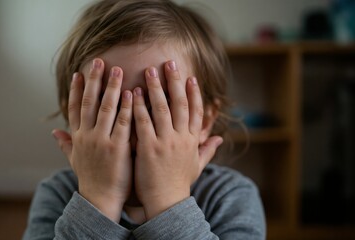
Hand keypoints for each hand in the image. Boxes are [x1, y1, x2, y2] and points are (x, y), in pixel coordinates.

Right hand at [52, 59, 132, 221]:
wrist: (100, 200)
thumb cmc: (90, 179)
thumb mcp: (74, 160)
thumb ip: (66, 144)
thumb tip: (53, 132)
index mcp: (78, 137)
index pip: (75, 108)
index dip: (75, 89)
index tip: (79, 73)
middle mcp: (87, 136)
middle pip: (88, 102)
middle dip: (93, 80)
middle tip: (99, 61)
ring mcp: (102, 141)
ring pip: (105, 108)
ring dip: (111, 88)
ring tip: (117, 70)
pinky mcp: (117, 148)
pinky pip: (123, 123)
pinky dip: (127, 108)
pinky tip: (131, 93)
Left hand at [133, 60, 222, 219]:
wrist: (166, 203)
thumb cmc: (179, 184)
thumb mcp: (197, 166)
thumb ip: (207, 149)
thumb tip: (220, 139)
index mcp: (192, 141)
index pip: (196, 111)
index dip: (194, 93)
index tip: (190, 76)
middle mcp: (181, 138)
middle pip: (181, 104)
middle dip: (175, 81)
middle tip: (170, 62)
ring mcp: (165, 142)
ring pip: (162, 109)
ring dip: (156, 88)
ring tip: (150, 70)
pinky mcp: (149, 148)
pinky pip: (143, 123)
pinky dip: (139, 107)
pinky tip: (134, 93)